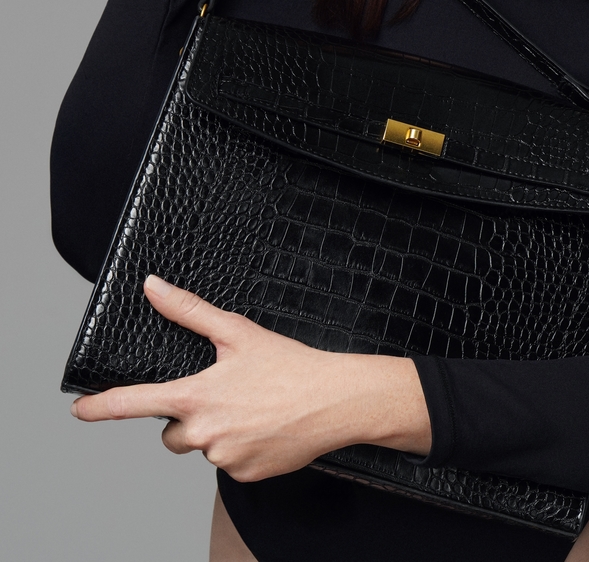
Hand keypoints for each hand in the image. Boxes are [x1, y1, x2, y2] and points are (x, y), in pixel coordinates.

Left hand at [70, 276, 431, 482]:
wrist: (333, 400)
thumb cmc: (288, 364)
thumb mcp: (237, 332)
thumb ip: (188, 310)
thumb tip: (154, 287)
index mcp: (196, 396)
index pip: (135, 404)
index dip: (102, 407)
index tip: (79, 410)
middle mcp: (204, 434)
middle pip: (173, 433)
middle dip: (189, 417)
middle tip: (225, 394)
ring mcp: (224, 458)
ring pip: (204, 447)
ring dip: (219, 430)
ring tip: (255, 407)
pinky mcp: (245, 475)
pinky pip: (230, 462)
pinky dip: (242, 446)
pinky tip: (266, 426)